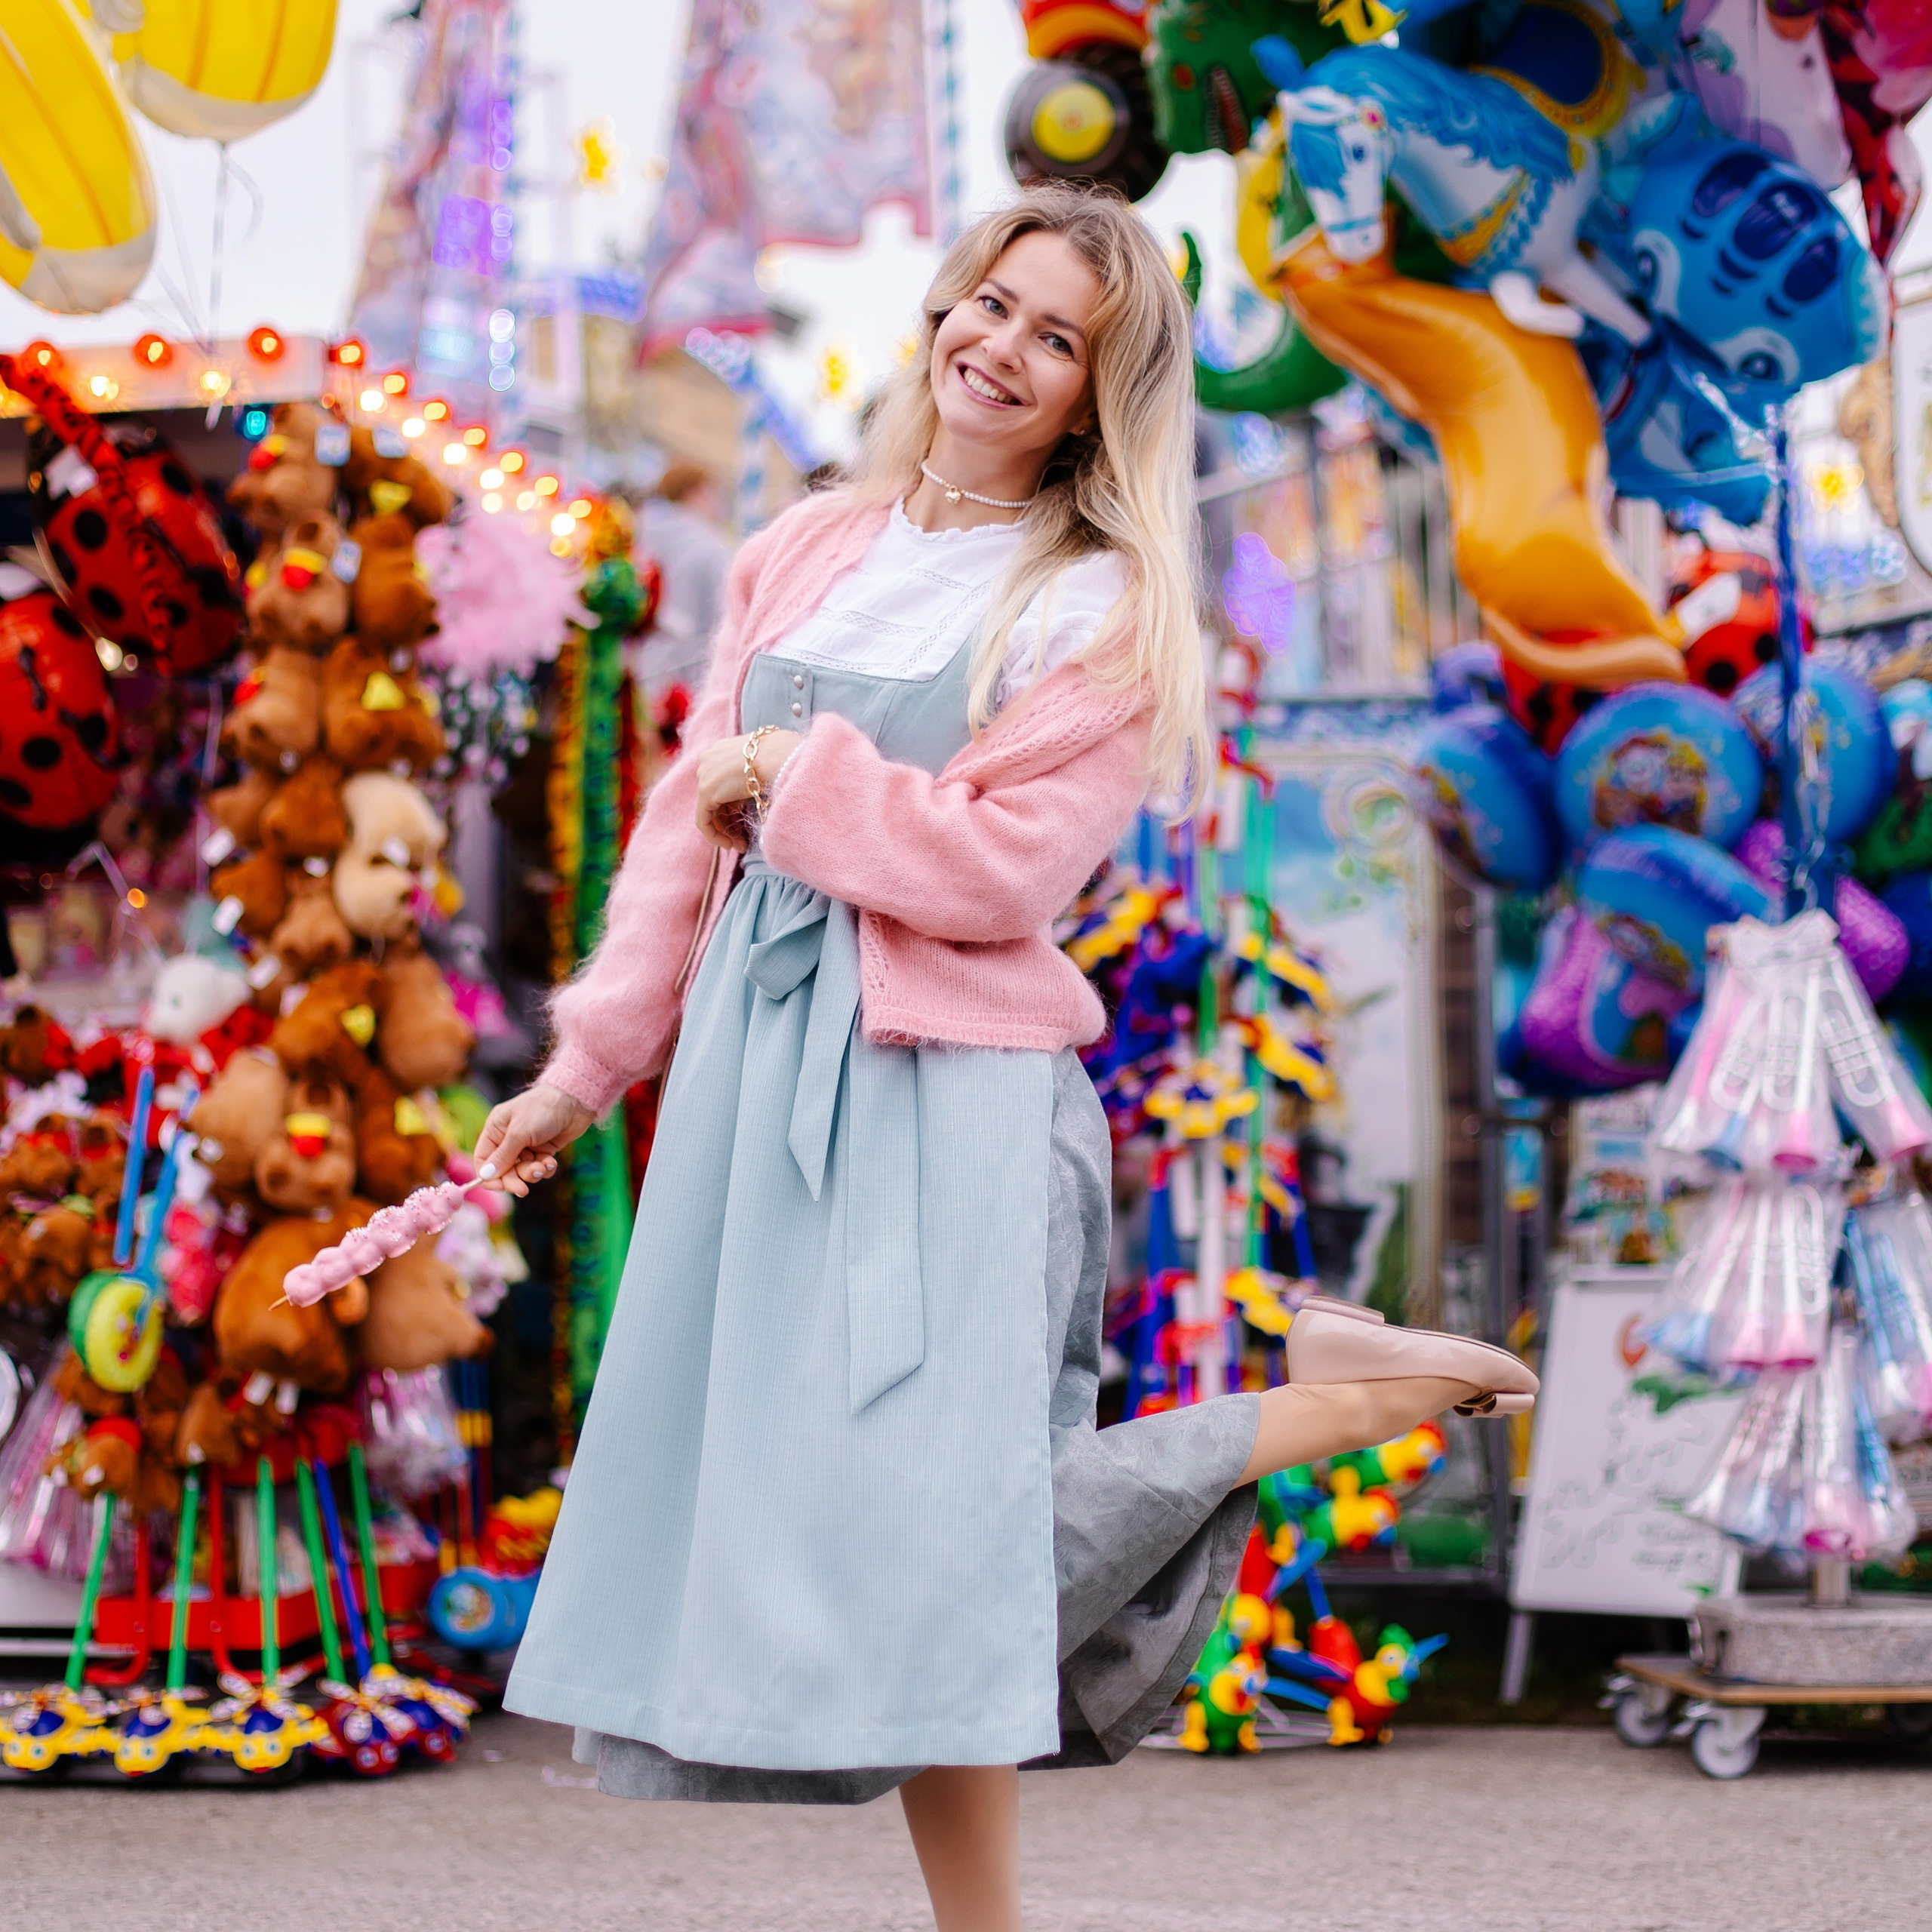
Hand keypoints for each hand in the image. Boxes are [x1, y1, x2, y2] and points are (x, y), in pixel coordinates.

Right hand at [472, 1082, 596, 1196]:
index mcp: (495, 1129)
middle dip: (514, 1179)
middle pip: (503, 1169)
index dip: (488, 1175)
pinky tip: (551, 1162)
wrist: (575, 1101)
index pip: (483, 1159)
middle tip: (523, 1190)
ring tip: (543, 1166)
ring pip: (522, 1170)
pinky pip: (539, 1167)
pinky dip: (545, 1168)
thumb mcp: (519, 1133)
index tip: (499, 1187)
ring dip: (532, 1172)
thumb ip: (503, 1156)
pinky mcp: (543, 1149)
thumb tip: (485, 1176)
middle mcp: (508, 1138)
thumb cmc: (542, 1110)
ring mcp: (527, 1145)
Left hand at [693, 729, 802, 849]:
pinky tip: (730, 845)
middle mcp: (707, 760)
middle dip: (728, 822)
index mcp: (720, 750)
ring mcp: (704, 775)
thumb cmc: (781, 758)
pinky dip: (715, 835)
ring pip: (708, 811)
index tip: (743, 823)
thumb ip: (748, 781)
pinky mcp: (706, 791)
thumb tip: (745, 801)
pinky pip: (703, 821)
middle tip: (742, 840)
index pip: (720, 785)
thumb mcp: (760, 767)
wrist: (779, 756)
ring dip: (725, 831)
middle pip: (714, 799)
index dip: (731, 808)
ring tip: (741, 846)